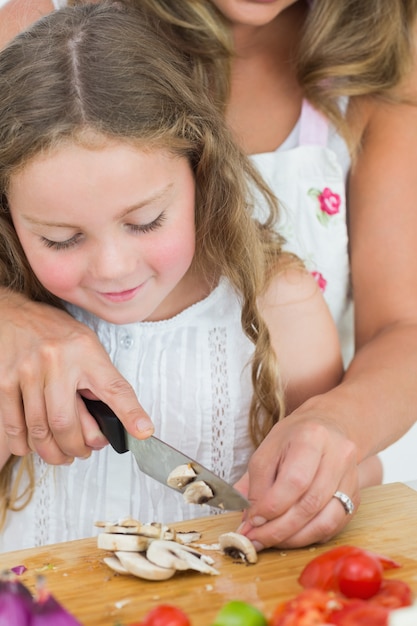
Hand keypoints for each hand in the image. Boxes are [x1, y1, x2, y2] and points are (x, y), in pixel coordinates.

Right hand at [0, 291, 153, 464]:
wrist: (15, 315)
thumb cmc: (56, 333)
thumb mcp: (88, 349)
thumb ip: (99, 384)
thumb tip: (103, 429)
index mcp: (86, 352)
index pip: (114, 388)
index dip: (130, 414)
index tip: (143, 432)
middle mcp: (56, 360)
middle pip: (65, 422)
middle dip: (76, 447)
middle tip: (82, 451)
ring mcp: (28, 371)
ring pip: (39, 429)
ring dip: (52, 451)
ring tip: (62, 453)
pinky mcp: (5, 381)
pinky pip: (14, 426)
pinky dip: (25, 444)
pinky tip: (34, 445)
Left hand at [234, 406, 359, 549]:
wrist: (327, 426)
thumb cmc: (293, 438)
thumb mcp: (266, 451)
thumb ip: (255, 485)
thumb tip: (249, 523)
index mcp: (312, 437)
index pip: (295, 481)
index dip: (272, 507)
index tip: (252, 520)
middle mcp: (338, 456)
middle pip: (310, 504)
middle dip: (279, 529)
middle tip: (256, 539)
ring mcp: (351, 477)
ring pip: (326, 521)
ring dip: (294, 538)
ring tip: (270, 540)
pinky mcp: (356, 496)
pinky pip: (334, 527)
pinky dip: (309, 537)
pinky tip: (290, 536)